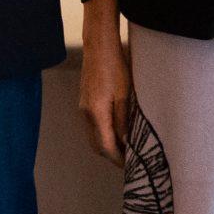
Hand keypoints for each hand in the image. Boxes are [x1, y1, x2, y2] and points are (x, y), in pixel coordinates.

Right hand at [78, 25, 133, 165]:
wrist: (99, 47)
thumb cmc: (115, 67)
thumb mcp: (125, 95)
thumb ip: (124, 120)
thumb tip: (126, 141)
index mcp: (96, 113)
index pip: (105, 146)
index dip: (117, 159)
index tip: (130, 166)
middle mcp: (86, 114)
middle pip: (96, 146)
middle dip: (111, 156)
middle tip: (129, 161)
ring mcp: (83, 108)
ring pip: (93, 136)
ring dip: (107, 145)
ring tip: (125, 148)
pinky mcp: (85, 102)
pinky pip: (92, 126)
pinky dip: (103, 134)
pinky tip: (116, 130)